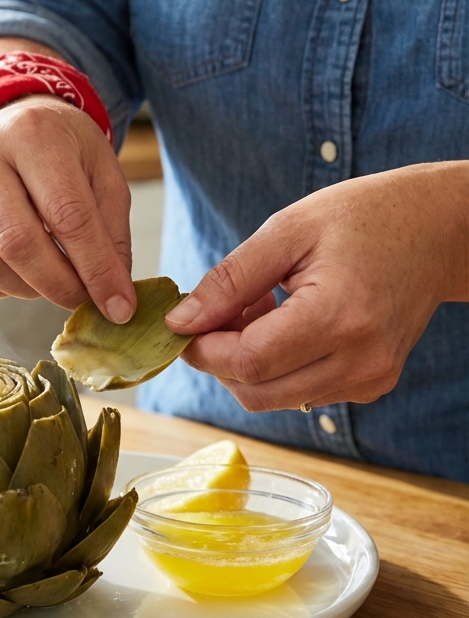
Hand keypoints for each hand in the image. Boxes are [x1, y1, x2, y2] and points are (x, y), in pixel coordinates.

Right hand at [0, 94, 136, 321]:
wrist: (11, 123)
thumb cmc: (63, 150)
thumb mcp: (103, 173)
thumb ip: (111, 233)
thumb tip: (112, 296)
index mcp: (33, 135)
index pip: (67, 215)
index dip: (96, 268)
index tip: (119, 306)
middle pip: (16, 241)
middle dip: (58, 285)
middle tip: (84, 301)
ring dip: (29, 290)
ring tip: (55, 282)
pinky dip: (1, 289)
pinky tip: (24, 275)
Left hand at [165, 163, 468, 411]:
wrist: (437, 230)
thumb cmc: (365, 218)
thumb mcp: (287, 231)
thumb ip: (230, 280)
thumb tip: (181, 321)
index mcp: (339, 316)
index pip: (249, 361)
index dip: (204, 348)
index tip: (186, 322)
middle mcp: (360, 361)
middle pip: (256, 392)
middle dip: (221, 359)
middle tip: (222, 310)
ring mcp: (370, 379)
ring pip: (276, 398)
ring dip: (250, 363)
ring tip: (261, 308)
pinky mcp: (372, 385)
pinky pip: (303, 393)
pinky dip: (279, 367)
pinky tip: (288, 323)